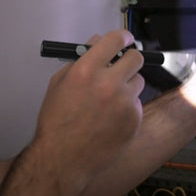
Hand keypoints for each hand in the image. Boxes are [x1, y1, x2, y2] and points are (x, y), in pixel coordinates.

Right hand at [35, 29, 143, 184]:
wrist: (63, 157)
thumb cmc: (57, 122)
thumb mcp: (59, 83)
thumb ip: (80, 61)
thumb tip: (97, 43)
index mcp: (86, 70)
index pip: (115, 40)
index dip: (123, 37)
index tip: (126, 39)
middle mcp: (109, 83)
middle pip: (136, 58)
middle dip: (129, 60)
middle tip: (122, 67)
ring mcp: (124, 103)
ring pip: (138, 82)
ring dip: (128, 85)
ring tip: (110, 99)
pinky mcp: (134, 119)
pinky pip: (137, 104)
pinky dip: (127, 108)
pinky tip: (111, 119)